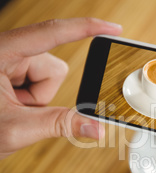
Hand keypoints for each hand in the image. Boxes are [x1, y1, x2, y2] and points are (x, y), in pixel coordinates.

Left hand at [0, 18, 121, 158]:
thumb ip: (60, 125)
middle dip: (44, 94)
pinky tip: (13, 107)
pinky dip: (33, 97)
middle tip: (21, 110)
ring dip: (38, 97)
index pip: (51, 33)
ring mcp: (7, 61)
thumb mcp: (15, 128)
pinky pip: (39, 80)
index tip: (112, 29)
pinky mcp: (10, 70)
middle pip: (52, 66)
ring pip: (48, 75)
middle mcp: (4, 51)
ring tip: (14, 110)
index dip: (86, 29)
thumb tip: (96, 127)